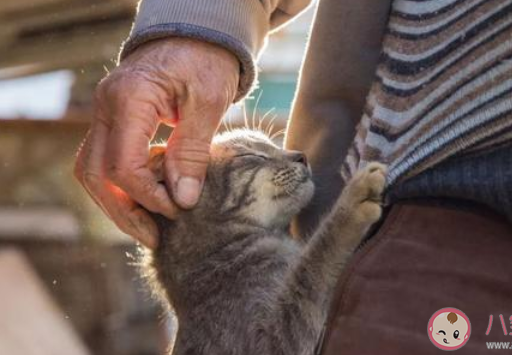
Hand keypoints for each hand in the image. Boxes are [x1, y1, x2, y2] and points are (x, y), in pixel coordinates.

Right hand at [74, 38, 239, 247]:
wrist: (196, 35)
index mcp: (129, 98)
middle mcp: (106, 106)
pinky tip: (150, 197)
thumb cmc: (207, 61)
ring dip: (118, 203)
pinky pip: (106, 159)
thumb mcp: (209, 103)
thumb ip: (192, 151)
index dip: (149, 197)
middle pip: (96, 174)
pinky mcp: (114, 120)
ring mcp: (105, 113)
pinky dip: (124, 184)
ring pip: (93, 170)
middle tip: (154, 237)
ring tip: (149, 226)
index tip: (178, 211)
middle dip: (124, 212)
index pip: (123, 165)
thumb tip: (182, 200)